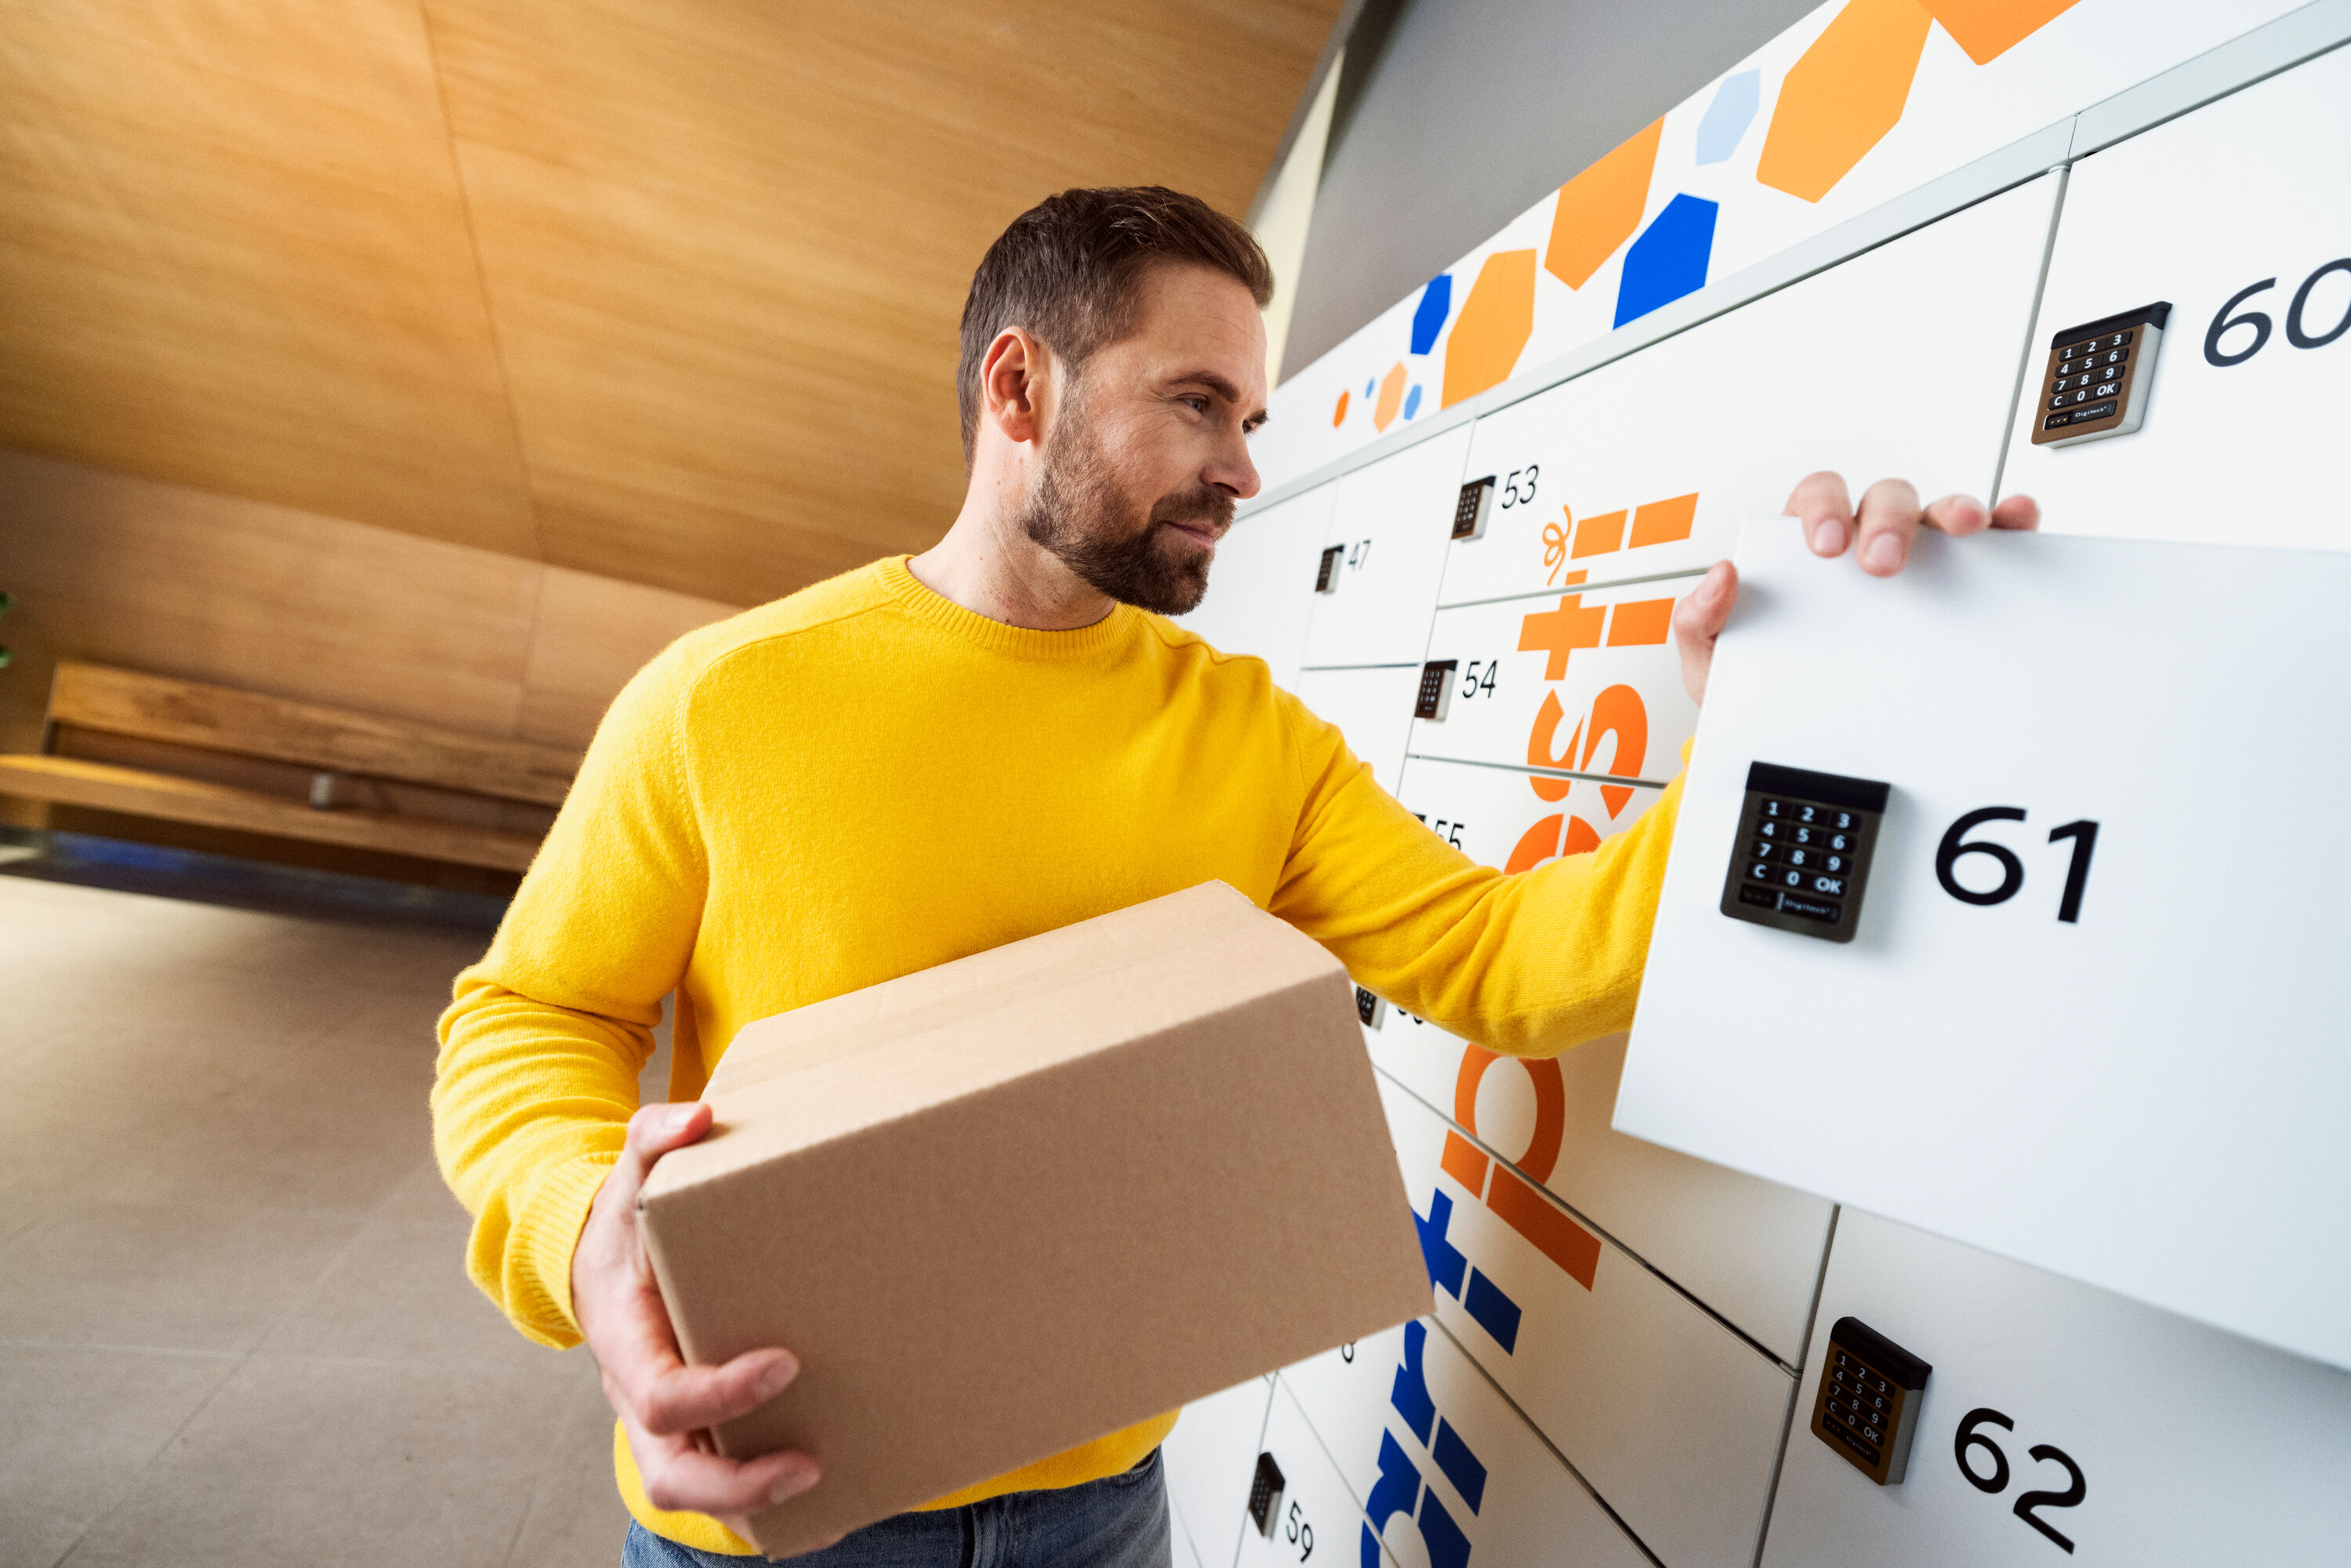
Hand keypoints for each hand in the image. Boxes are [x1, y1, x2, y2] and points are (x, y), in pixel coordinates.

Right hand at [573, 1101, 819, 1532]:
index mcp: (627, 1344)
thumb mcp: (633, 1176)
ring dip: (753, 1505)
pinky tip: (829, 1501)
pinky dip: (762, 1507)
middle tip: (810, 1462)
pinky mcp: (691, 1432)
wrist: (599, 1263)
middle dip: (737, 1483)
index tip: (788, 1361)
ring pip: (689, 1491)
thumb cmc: (627, 1223)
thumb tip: (695, 1119)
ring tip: (824, 1482)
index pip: (663, 1393)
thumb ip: (655, 1140)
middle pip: (669, 1473)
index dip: (722, 1392)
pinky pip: (716, 1485)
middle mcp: (639, 1397)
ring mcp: (662, 1426)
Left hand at [1673, 472, 2040, 705]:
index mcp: (1805, 550)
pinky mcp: (1957, 584)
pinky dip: (2007, 525)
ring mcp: (1914, 558)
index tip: (1826, 546)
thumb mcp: (1715, 661)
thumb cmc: (1759, 685)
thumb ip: (1700, 619)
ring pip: (1937, 514)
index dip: (1823, 509)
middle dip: (1887, 520)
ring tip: (1965, 531)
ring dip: (1954, 512)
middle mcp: (1863, 542)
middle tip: (1881, 562)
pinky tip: (2016, 523)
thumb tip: (1722, 575)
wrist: (1789, 739)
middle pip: (1882, 500)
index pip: (1816, 500)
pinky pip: (1989, 546)